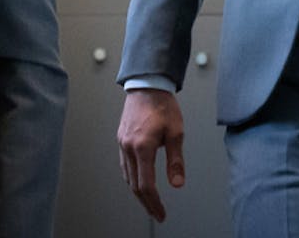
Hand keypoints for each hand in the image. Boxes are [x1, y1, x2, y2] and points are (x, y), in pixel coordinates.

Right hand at [117, 88, 185, 221]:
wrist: (147, 84)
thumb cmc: (163, 105)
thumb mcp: (176, 133)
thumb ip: (175, 161)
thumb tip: (177, 183)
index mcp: (142, 147)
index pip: (146, 185)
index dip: (154, 203)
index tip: (161, 213)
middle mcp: (128, 147)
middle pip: (134, 185)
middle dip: (146, 203)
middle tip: (157, 213)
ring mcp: (122, 143)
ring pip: (127, 176)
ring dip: (138, 192)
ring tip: (149, 202)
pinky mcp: (121, 138)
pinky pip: (124, 165)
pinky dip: (132, 178)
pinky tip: (138, 180)